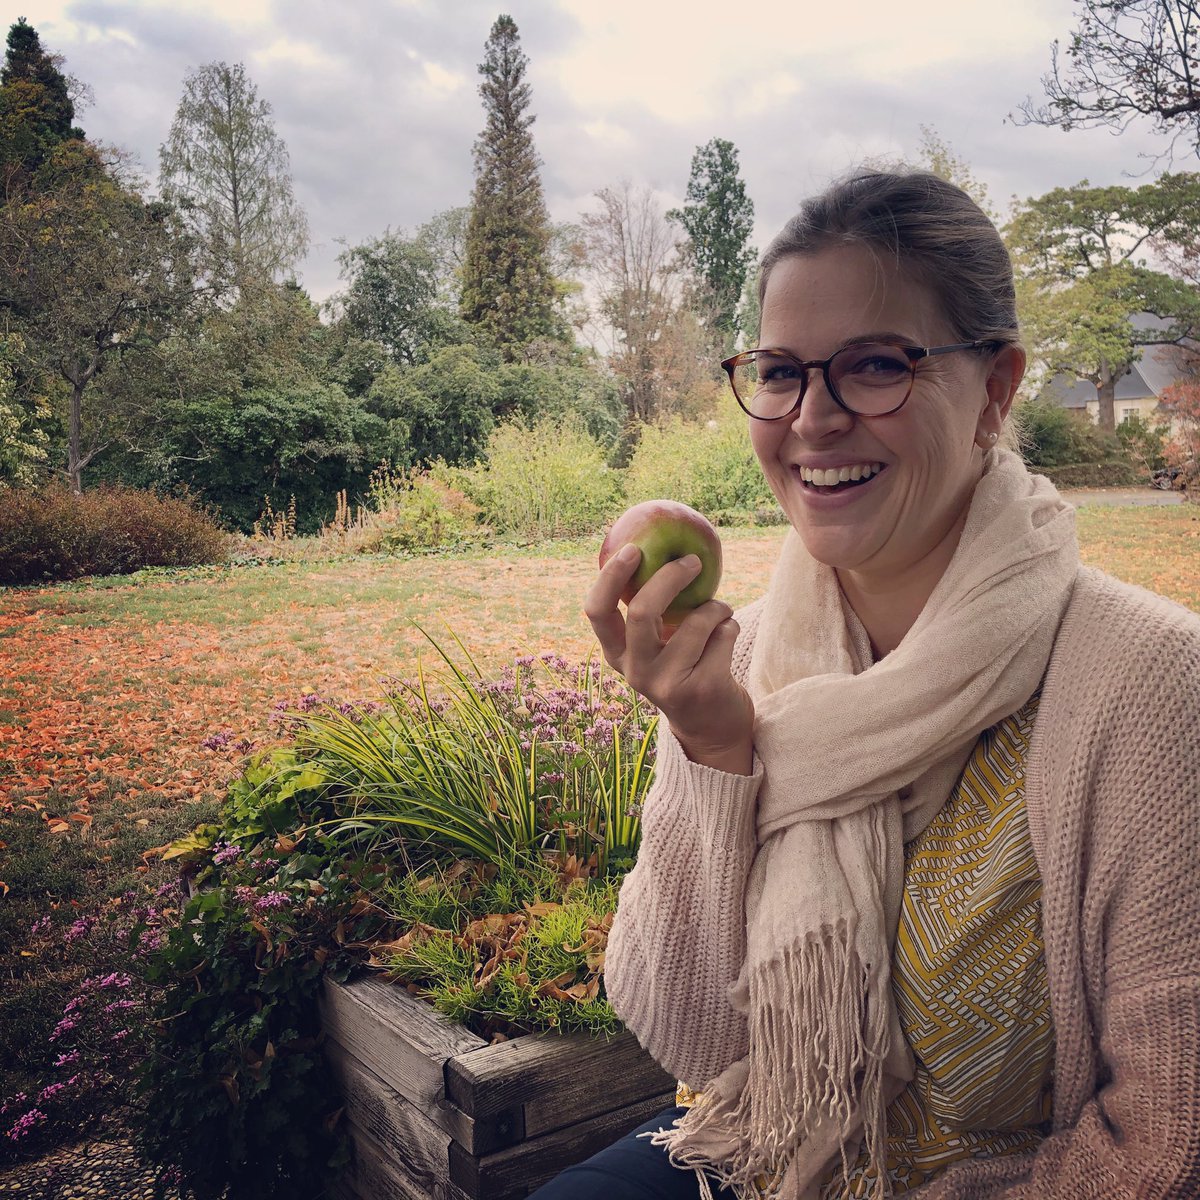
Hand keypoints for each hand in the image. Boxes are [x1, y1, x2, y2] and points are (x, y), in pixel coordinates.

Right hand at [583, 543, 754, 773]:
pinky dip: (732, 625)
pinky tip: (728, 638)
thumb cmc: (682, 667)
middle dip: (671, 577)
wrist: (711, 726)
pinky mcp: (702, 689)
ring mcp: (668, 684)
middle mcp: (635, 671)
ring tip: (721, 613)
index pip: (596, 611)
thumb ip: (649, 609)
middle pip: (641, 610)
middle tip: (693, 561)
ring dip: (716, 606)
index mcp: (617, 654)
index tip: (633, 549)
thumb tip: (657, 546)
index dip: (610, 576)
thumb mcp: (655, 645)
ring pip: (696, 620)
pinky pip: (724, 634)